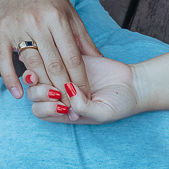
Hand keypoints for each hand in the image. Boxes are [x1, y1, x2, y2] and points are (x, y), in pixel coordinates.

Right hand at [0, 0, 101, 99]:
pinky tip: (19, 94)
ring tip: (53, 103)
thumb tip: (100, 62)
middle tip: (72, 107)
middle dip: (65, 89)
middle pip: (53, 65)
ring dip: (43, 88)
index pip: (72, 57)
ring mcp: (17, 26)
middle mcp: (37, 22)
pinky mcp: (0, 30)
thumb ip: (83, 40)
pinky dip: (10, 79)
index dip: (80, 80)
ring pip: (32, 65)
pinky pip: (4, 60)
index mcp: (57, 18)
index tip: (86, 97)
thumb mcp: (70, 15)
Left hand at [25, 54, 139, 123]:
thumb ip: (83, 108)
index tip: (61, 105)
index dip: (44, 107)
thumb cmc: (120, 104)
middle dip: (40, 92)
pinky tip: (58, 57)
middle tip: (56, 89)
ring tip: (56, 73)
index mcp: (65, 112)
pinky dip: (51, 55)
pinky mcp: (70, 58)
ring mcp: (64, 76)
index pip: (40, 111)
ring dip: (42, 74)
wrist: (134, 84)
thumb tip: (67, 93)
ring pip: (39, 73)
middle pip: (34, 94)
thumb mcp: (103, 112)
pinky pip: (53, 56)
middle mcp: (61, 95)